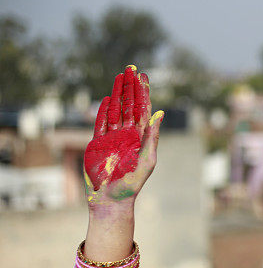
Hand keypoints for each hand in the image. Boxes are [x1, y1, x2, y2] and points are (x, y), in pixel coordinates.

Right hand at [83, 65, 163, 208]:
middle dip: (131, 87)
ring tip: (120, 76)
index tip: (144, 77)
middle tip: (131, 69)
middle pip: (129, 105)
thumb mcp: (148, 159)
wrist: (111, 198)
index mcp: (141, 137)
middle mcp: (127, 135)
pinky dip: (104, 110)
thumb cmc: (133, 183)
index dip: (143, 93)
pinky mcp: (98, 143)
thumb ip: (153, 137)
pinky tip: (108, 98)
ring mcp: (112, 138)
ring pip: (116, 110)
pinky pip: (101, 123)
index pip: (143, 110)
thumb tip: (160, 114)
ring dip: (118, 93)